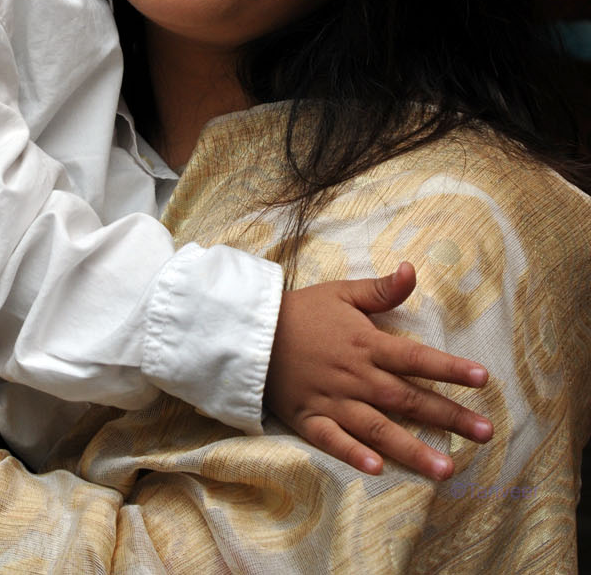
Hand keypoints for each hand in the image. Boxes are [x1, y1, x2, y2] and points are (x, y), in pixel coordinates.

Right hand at [265, 261, 491, 479]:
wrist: (253, 331)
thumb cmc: (302, 311)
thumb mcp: (342, 292)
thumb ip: (380, 289)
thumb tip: (412, 269)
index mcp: (366, 343)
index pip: (416, 358)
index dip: (451, 369)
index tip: (483, 380)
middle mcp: (356, 376)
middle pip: (409, 399)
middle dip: (449, 417)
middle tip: (486, 435)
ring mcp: (333, 400)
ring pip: (379, 428)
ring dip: (414, 449)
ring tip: (447, 469)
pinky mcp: (310, 419)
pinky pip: (334, 441)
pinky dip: (354, 454)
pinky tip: (378, 470)